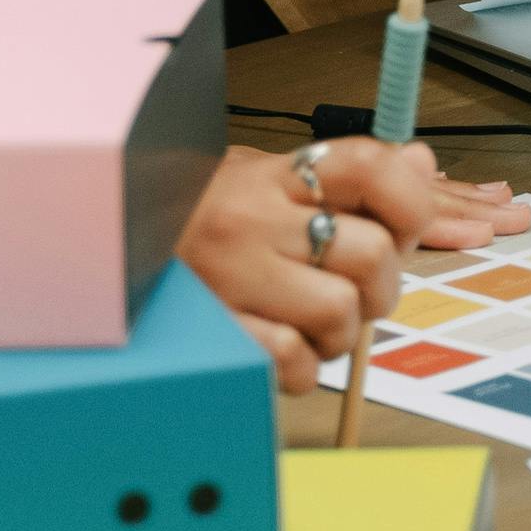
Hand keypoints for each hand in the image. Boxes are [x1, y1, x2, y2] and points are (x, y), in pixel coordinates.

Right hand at [176, 140, 530, 393]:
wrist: (110, 247)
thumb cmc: (200, 217)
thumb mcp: (268, 178)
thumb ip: (346, 176)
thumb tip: (421, 164)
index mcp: (275, 174)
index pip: (372, 168)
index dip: (412, 203)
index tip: (406, 228)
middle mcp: (254, 217)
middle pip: (373, 253)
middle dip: (380, 287)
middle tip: (356, 292)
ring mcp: (231, 275)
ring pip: (340, 313)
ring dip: (340, 334)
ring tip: (312, 323)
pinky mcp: (215, 331)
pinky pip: (294, 361)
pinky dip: (301, 367)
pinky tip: (282, 347)